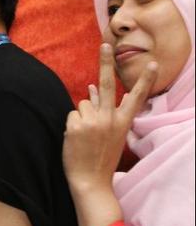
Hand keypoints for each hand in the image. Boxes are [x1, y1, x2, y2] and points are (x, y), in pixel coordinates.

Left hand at [62, 44, 156, 193]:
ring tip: (86, 136)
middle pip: (106, 84)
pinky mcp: (77, 126)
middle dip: (106, 62)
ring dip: (81, 116)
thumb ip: (102, 109)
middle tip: (105, 44)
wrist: (90, 181)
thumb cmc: (100, 157)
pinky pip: (71, 116)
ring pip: (82, 104)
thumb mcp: (109, 133)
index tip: (154, 64)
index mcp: (122, 122)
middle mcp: (109, 119)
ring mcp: (93, 122)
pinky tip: (77, 140)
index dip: (145, 81)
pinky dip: (71, 125)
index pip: (136, 98)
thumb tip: (91, 86)